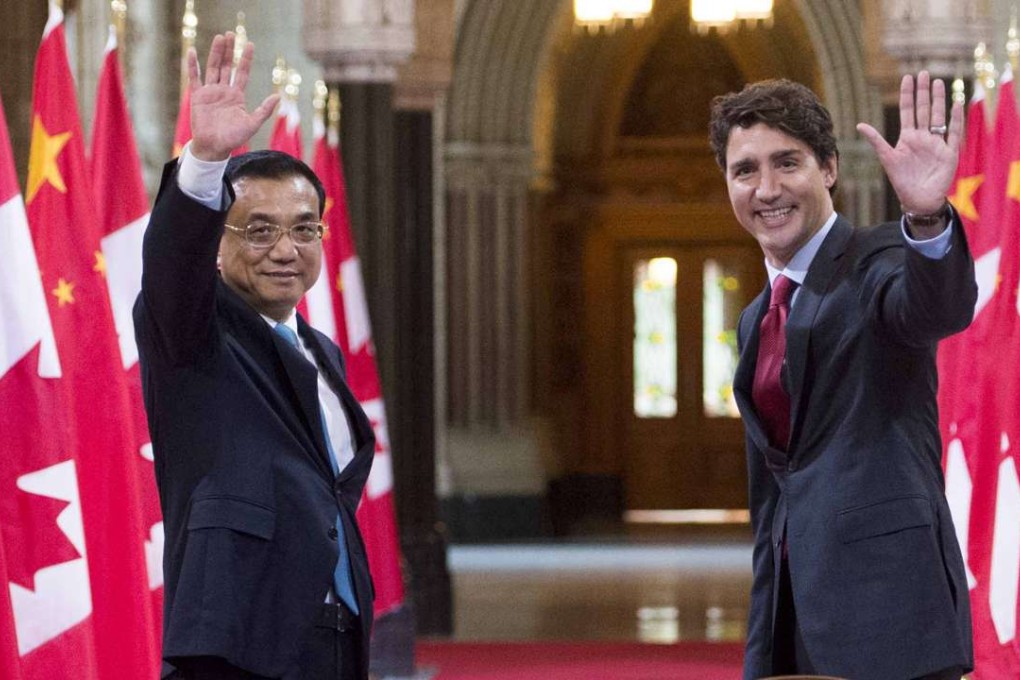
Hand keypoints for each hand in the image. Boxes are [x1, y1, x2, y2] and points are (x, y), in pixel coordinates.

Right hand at [188, 32, 278, 161]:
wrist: (214, 147)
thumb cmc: (234, 138)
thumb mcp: (252, 123)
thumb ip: (264, 110)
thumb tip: (278, 96)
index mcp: (236, 96)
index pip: (242, 72)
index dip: (245, 59)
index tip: (249, 44)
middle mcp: (223, 91)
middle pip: (226, 66)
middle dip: (229, 50)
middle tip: (231, 33)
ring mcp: (210, 92)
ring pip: (213, 67)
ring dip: (216, 52)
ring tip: (219, 37)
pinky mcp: (197, 96)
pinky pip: (195, 78)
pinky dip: (193, 65)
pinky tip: (193, 51)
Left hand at [856, 71, 962, 214]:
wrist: (918, 199)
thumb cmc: (902, 181)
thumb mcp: (887, 158)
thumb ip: (876, 141)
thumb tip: (859, 124)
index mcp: (908, 137)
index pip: (907, 111)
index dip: (908, 95)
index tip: (908, 78)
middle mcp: (923, 137)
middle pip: (924, 109)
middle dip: (924, 92)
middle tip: (925, 73)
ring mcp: (937, 143)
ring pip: (939, 116)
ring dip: (939, 100)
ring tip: (939, 83)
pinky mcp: (949, 152)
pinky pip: (953, 133)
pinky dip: (955, 119)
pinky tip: (956, 104)